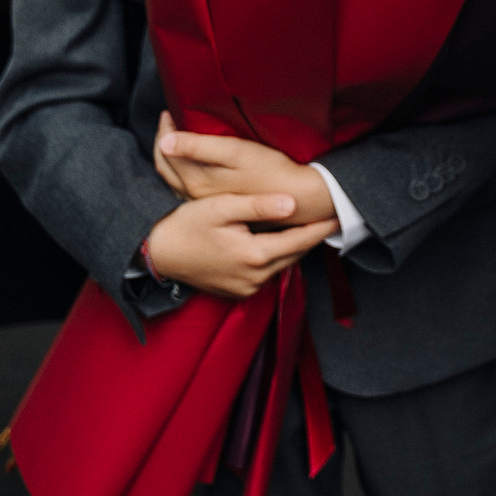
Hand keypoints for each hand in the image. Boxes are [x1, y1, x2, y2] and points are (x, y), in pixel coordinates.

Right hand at [144, 192, 337, 298]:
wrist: (156, 253)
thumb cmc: (186, 224)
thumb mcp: (221, 206)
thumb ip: (258, 205)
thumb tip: (292, 203)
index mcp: (254, 255)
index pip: (299, 240)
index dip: (321, 227)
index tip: (339, 215)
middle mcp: (254, 277)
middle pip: (295, 254)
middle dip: (314, 237)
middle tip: (333, 220)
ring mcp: (246, 288)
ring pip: (282, 265)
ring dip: (296, 248)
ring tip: (313, 229)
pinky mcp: (237, 292)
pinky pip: (267, 274)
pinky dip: (277, 258)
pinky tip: (282, 243)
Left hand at [154, 114, 335, 227]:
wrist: (298, 198)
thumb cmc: (270, 170)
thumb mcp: (236, 153)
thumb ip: (199, 147)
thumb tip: (165, 142)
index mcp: (195, 181)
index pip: (166, 152)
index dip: (165, 129)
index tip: (170, 112)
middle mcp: (193, 195)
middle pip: (166, 166)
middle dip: (164, 142)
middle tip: (170, 122)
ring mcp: (204, 203)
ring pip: (175, 178)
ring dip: (172, 157)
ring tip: (179, 138)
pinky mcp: (217, 206)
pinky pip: (188, 188)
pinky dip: (184, 172)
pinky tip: (195, 163)